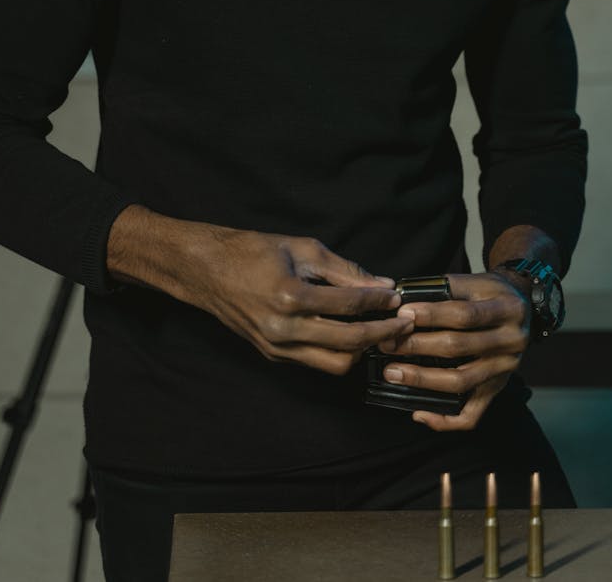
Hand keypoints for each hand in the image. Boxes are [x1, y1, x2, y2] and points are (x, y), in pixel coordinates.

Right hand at [107, 206, 413, 376]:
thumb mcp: (303, 249)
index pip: (349, 305)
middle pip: (349, 343)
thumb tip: (383, 284)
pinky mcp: (273, 356)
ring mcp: (277, 347)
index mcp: (290, 296)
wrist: (207, 271)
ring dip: (363, 349)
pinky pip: (316, 362)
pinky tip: (355, 334)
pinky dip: (340, 352)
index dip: (380, 301)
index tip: (398, 296)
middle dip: (382, 333)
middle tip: (404, 322)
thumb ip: (344, 269)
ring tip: (383, 331)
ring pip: (335, 363)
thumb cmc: (254, 251)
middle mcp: (283, 329)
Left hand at [377, 271, 530, 430]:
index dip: (432, 315)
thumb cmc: (491, 292)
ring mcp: (505, 369)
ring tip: (393, 372)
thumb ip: (445, 288)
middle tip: (387, 343)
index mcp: (507, 309)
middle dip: (418, 346)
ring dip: (423, 379)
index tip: (403, 315)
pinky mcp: (497, 388)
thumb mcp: (476, 281)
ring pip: (461, 381)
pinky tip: (419, 413)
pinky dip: (445, 419)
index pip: (465, 315)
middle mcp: (511, 342)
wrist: (523, 307)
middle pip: (460, 348)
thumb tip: (405, 302)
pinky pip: (472, 414)